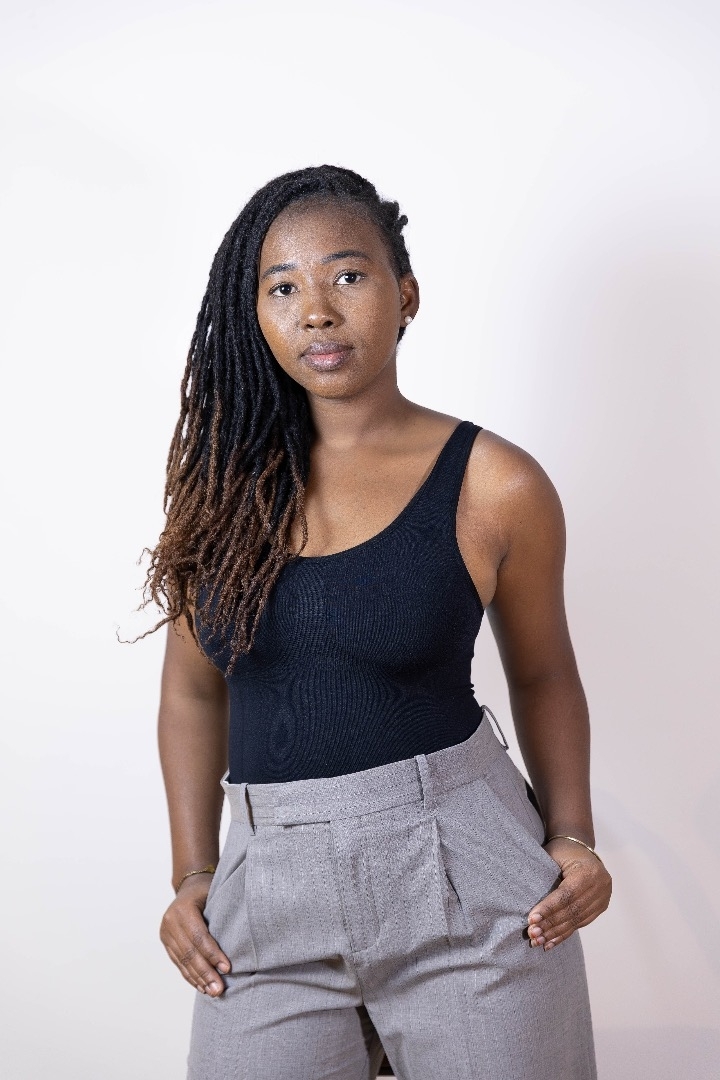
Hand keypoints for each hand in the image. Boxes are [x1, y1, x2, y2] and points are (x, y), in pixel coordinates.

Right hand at [160, 874, 231, 995]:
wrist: (190, 886)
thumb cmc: (209, 891)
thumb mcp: (216, 895)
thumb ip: (222, 916)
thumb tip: (241, 941)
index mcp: (183, 909)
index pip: (199, 937)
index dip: (213, 954)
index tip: (227, 968)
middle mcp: (170, 922)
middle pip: (189, 952)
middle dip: (205, 973)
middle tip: (219, 989)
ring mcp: (166, 933)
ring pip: (183, 961)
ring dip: (198, 979)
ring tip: (212, 992)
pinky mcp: (166, 942)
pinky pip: (178, 962)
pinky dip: (190, 976)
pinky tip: (201, 986)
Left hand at [526, 837, 611, 949]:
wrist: (580, 847)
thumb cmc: (562, 851)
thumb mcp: (553, 856)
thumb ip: (544, 876)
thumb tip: (527, 902)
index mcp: (589, 871)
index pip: (566, 894)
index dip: (549, 908)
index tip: (532, 919)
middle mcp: (600, 886)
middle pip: (572, 910)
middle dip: (551, 924)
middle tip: (533, 934)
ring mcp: (603, 898)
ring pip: (577, 920)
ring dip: (556, 933)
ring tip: (538, 941)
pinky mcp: (601, 907)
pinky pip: (581, 923)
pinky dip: (565, 933)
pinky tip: (551, 942)